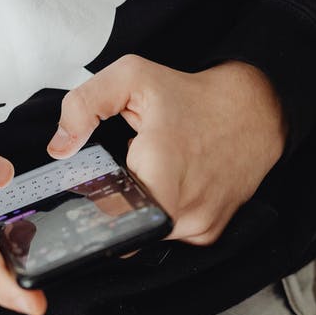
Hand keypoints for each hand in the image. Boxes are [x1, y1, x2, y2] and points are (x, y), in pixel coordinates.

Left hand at [47, 56, 284, 245]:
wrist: (255, 112)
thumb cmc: (194, 98)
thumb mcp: (133, 78)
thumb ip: (85, 105)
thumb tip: (60, 146)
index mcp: (161, 171)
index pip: (107, 216)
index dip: (92, 205)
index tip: (91, 190)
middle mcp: (183, 209)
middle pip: (124, 228)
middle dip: (114, 205)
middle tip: (120, 176)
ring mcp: (199, 226)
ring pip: (146, 235)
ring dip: (138, 212)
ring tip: (149, 178)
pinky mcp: (209, 234)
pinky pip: (169, 237)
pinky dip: (161, 218)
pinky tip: (170, 189)